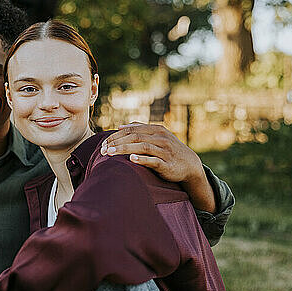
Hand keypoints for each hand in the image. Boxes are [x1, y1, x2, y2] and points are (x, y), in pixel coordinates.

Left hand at [100, 122, 215, 212]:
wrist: (189, 164)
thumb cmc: (168, 149)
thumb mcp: (157, 136)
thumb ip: (140, 129)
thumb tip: (120, 126)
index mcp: (155, 130)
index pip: (131, 130)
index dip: (116, 136)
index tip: (103, 143)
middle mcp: (160, 138)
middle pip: (134, 137)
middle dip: (117, 143)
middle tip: (103, 149)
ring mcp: (164, 150)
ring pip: (142, 147)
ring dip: (124, 150)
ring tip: (110, 153)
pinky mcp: (167, 164)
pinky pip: (153, 160)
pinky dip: (142, 159)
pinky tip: (131, 159)